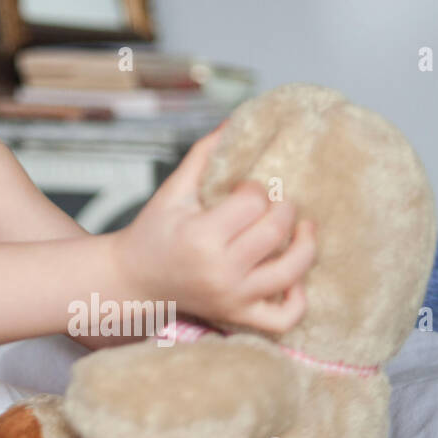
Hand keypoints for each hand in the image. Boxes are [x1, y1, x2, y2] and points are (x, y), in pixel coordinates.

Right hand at [111, 123, 316, 333]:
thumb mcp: (172, 190)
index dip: (255, 188)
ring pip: (292, 271)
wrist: (132, 279)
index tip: (244, 188)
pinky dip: (299, 298)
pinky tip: (294, 276)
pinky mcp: (239, 316)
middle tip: (274, 202)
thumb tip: (236, 120)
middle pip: (276, 231)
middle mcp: (220, 270)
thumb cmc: (153, 231)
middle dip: (283, 209)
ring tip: (303, 229)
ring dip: (305, 245)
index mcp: (201, 236)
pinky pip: (285, 317)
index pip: (253, 203)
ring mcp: (233, 297)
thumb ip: (204, 154)